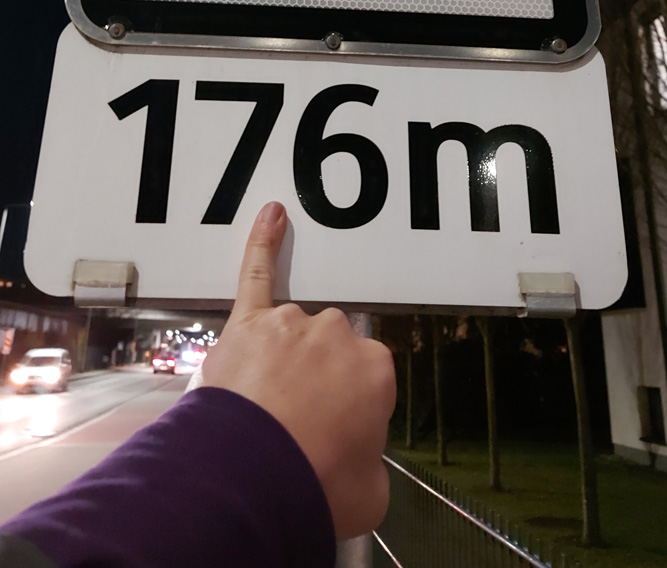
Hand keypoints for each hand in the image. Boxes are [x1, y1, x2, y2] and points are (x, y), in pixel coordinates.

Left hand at [200, 201, 395, 539]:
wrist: (251, 477)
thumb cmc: (313, 483)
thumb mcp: (369, 493)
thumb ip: (369, 463)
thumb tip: (359, 462)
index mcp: (375, 370)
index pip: (366, 381)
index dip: (347, 411)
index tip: (332, 437)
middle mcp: (337, 336)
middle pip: (328, 352)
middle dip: (316, 384)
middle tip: (297, 427)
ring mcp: (292, 322)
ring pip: (290, 334)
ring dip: (282, 362)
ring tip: (265, 408)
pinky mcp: (249, 320)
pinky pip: (257, 273)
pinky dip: (263, 243)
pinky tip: (271, 216)